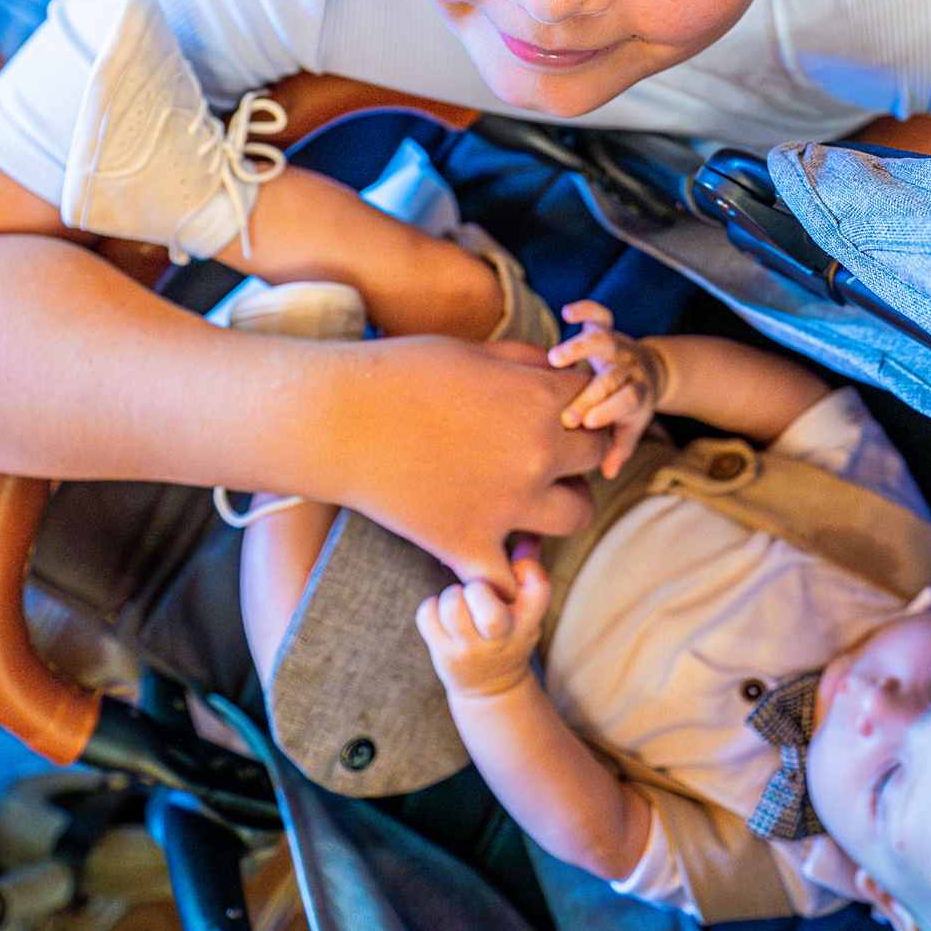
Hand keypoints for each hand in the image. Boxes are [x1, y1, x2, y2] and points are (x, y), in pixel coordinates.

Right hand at [312, 334, 609, 584]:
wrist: (335, 420)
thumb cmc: (399, 373)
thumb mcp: (474, 351)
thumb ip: (526, 363)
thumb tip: (557, 371)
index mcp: (540, 400)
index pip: (591, 397)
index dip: (575, 396)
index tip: (552, 400)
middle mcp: (536, 455)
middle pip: (595, 455)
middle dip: (578, 446)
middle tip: (549, 445)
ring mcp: (508, 507)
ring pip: (578, 514)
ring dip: (565, 501)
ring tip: (536, 493)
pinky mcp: (470, 547)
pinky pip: (513, 580)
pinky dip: (512, 575)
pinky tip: (500, 553)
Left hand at [416, 542, 550, 702]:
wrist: (491, 688)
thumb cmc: (510, 632)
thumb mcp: (528, 608)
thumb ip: (528, 570)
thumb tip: (528, 533)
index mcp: (529, 621)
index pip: (538, 585)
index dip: (525, 567)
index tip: (514, 568)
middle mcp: (503, 638)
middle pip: (488, 604)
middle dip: (477, 587)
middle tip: (476, 589)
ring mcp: (471, 649)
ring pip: (452, 605)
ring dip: (451, 595)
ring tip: (457, 600)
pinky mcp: (444, 654)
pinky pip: (428, 615)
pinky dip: (431, 608)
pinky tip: (441, 614)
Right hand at [547, 301, 668, 476]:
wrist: (652, 373)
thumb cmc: (632, 407)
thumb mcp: (630, 429)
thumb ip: (618, 449)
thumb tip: (608, 473)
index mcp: (636, 394)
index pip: (627, 401)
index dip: (609, 410)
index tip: (587, 424)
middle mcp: (628, 368)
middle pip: (613, 376)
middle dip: (589, 393)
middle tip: (565, 411)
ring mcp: (619, 346)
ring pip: (605, 340)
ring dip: (580, 349)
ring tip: (555, 359)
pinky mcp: (609, 328)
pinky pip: (600, 314)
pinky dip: (586, 310)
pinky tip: (567, 313)